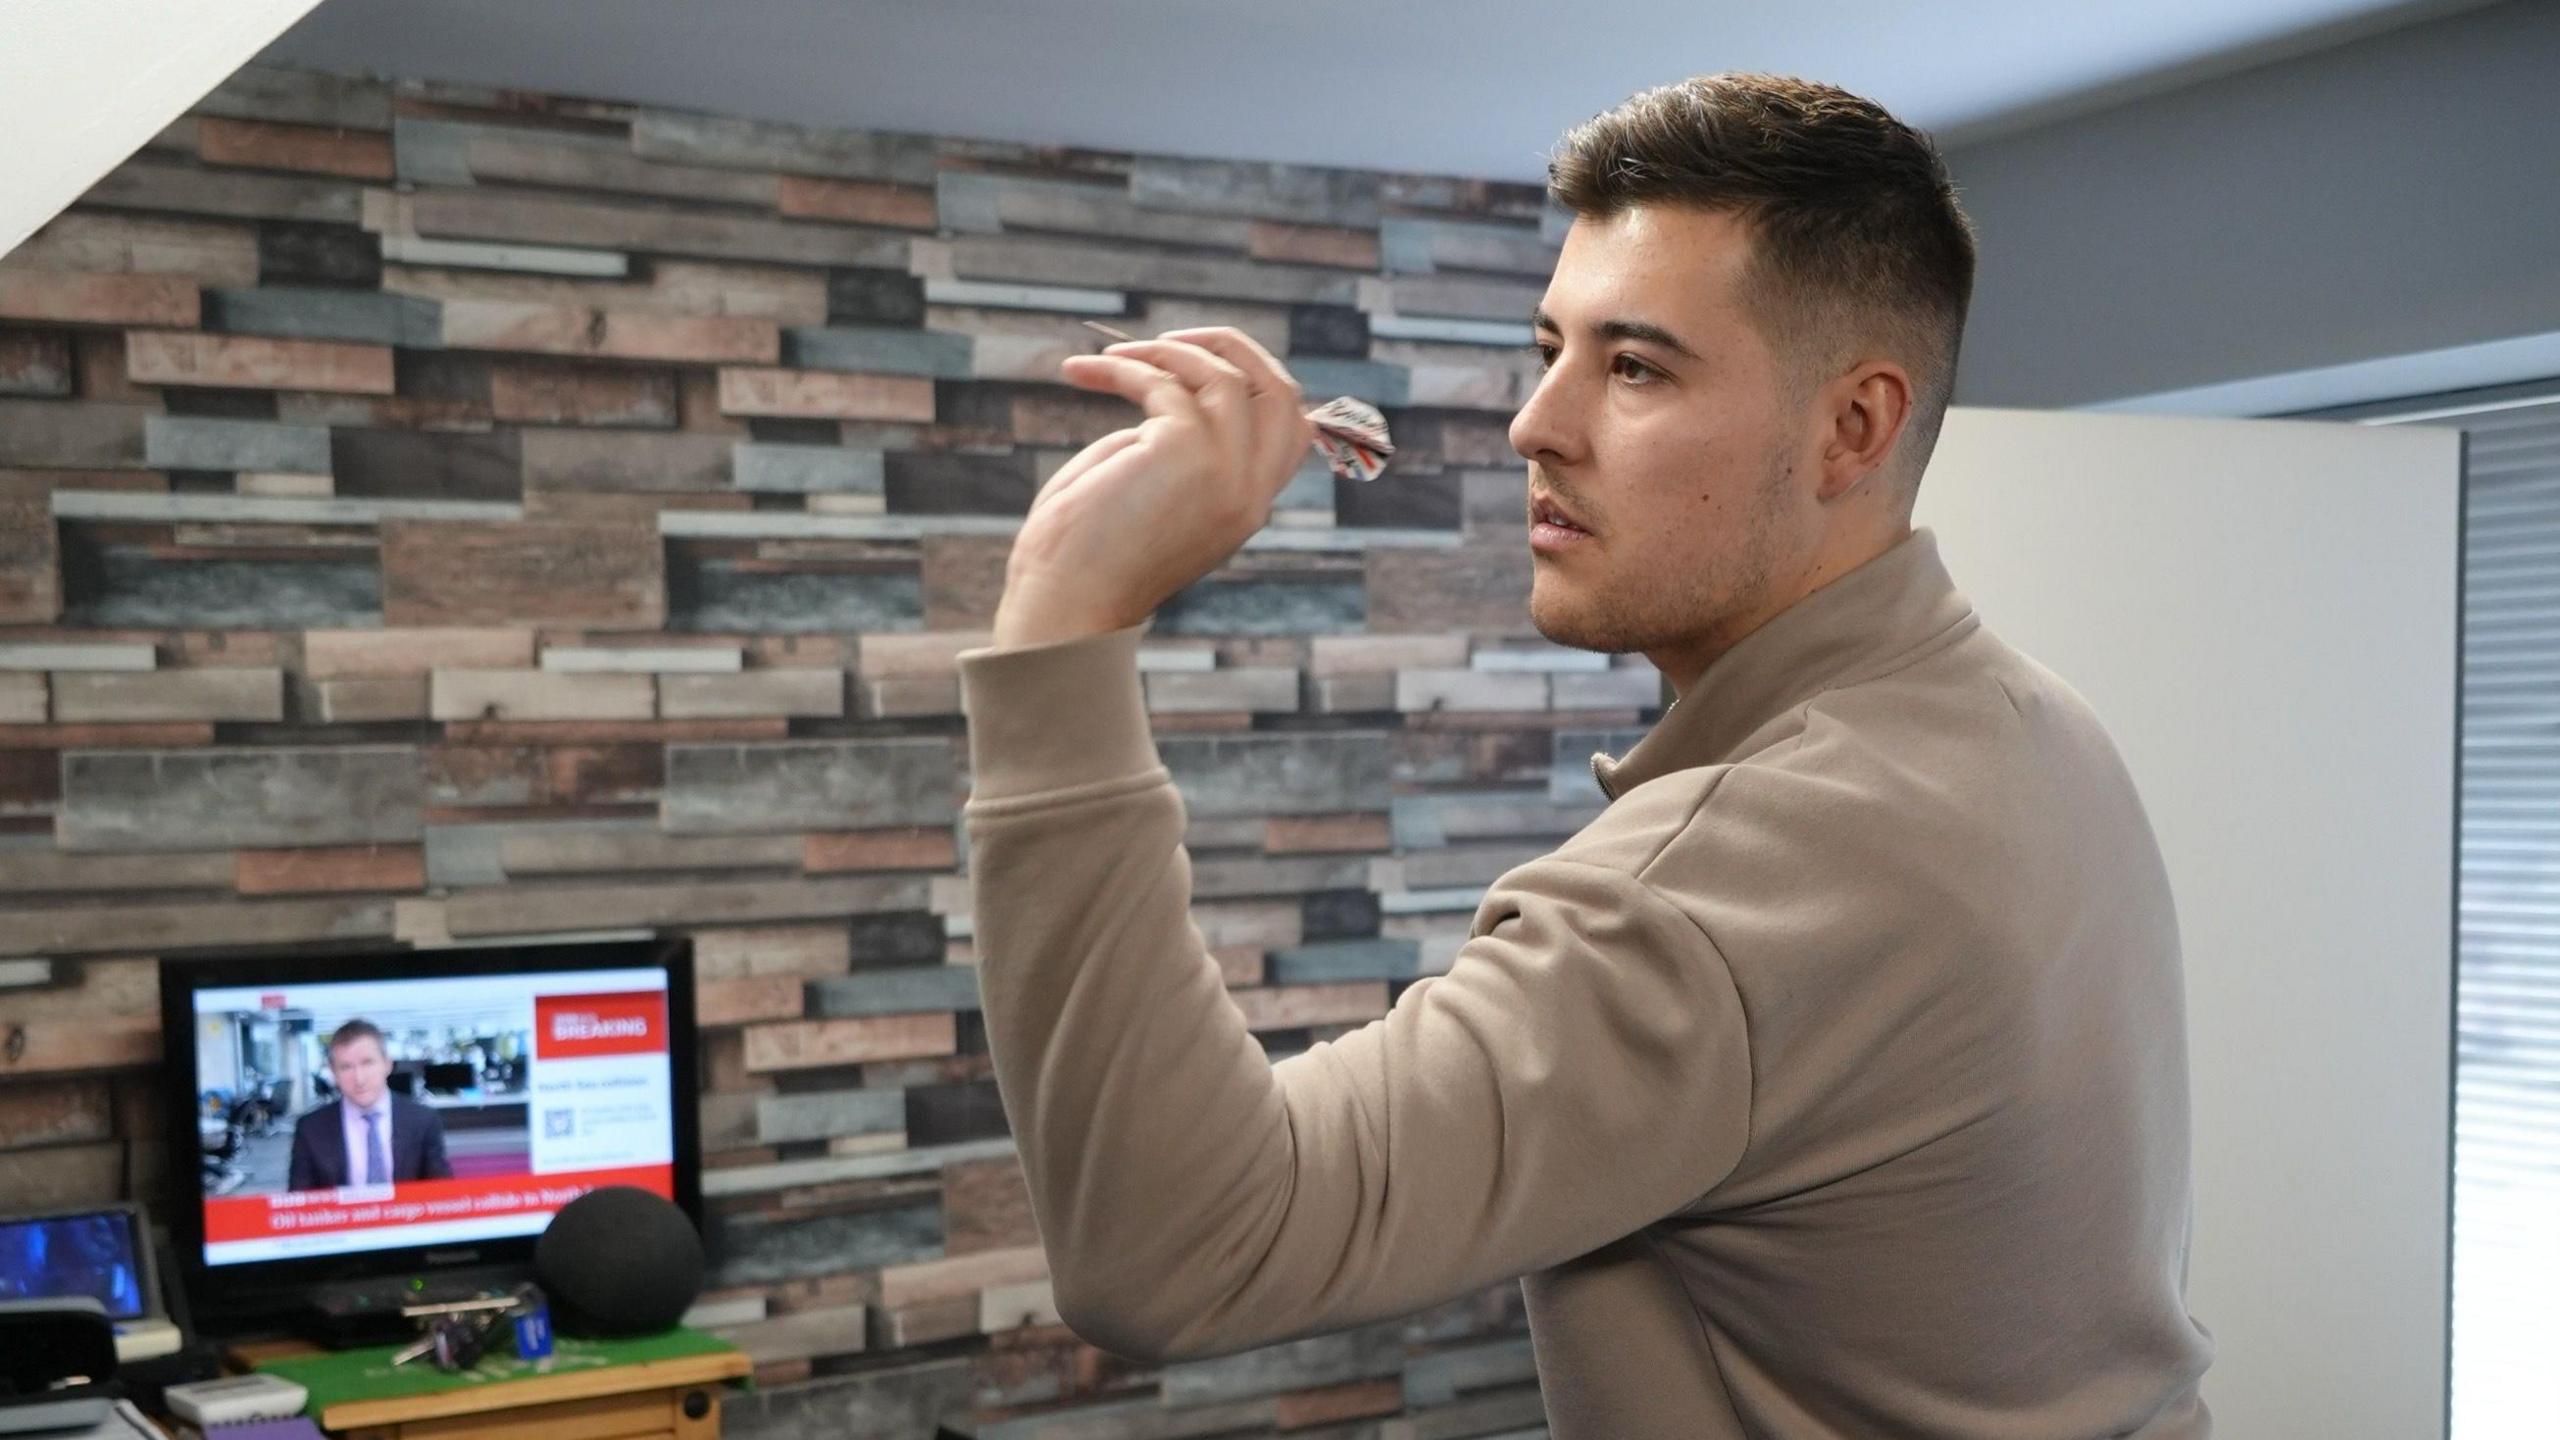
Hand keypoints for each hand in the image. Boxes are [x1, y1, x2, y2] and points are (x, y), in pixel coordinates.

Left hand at [991, 327, 1315, 647]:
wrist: (1067, 602)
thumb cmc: (1090, 554)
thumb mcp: (1152, 490)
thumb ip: (1178, 443)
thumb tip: (1169, 382)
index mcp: (1248, 504)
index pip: (1292, 427)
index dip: (1255, 380)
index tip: (1196, 363)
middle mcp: (1250, 489)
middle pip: (1280, 389)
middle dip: (1229, 347)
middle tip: (1168, 340)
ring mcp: (1226, 469)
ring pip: (1224, 375)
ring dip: (1166, 351)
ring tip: (1113, 356)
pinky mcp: (1186, 449)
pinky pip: (1162, 382)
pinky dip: (1120, 368)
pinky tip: (1080, 373)